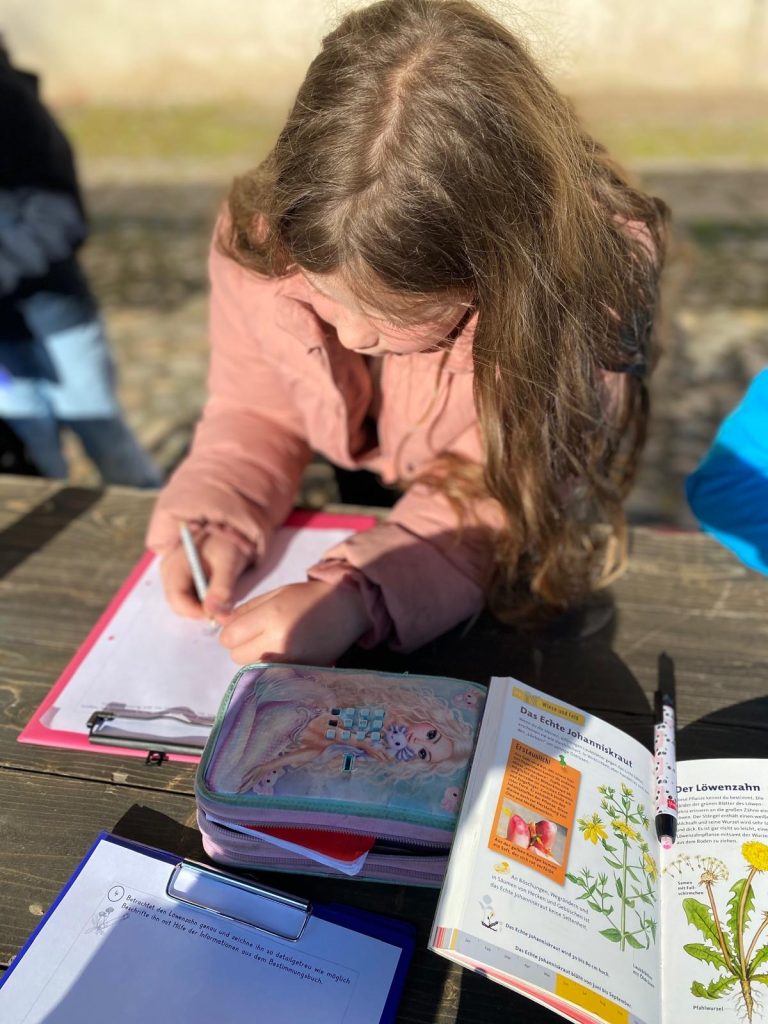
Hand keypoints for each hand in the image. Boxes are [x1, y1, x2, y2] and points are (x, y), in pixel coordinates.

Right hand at [160, 533, 250, 619]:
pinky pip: (187, 597)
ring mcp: (172, 574)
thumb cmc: (229, 542)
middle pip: (178, 603)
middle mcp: (168, 569)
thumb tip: (214, 613)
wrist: (231, 531)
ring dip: (202, 605)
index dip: (196, 612)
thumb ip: (222, 588)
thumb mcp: (229, 561)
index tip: (217, 615)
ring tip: (221, 595)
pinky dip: (201, 600)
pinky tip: (215, 592)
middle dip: (200, 610)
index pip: (177, 598)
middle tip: (222, 609)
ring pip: (183, 602)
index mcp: (175, 563)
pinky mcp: (180, 577)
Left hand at [218, 580, 370, 665]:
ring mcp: (291, 660)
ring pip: (252, 669)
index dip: (232, 632)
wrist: (347, 609)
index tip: (244, 628)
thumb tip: (220, 625)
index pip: (228, 637)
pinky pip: (271, 676)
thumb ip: (245, 610)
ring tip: (276, 644)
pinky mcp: (301, 672)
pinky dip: (272, 668)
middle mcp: (279, 641)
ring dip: (257, 659)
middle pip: (237, 656)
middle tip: (261, 635)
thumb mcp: (274, 594)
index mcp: (271, 616)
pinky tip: (285, 654)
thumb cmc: (308, 598)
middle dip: (243, 646)